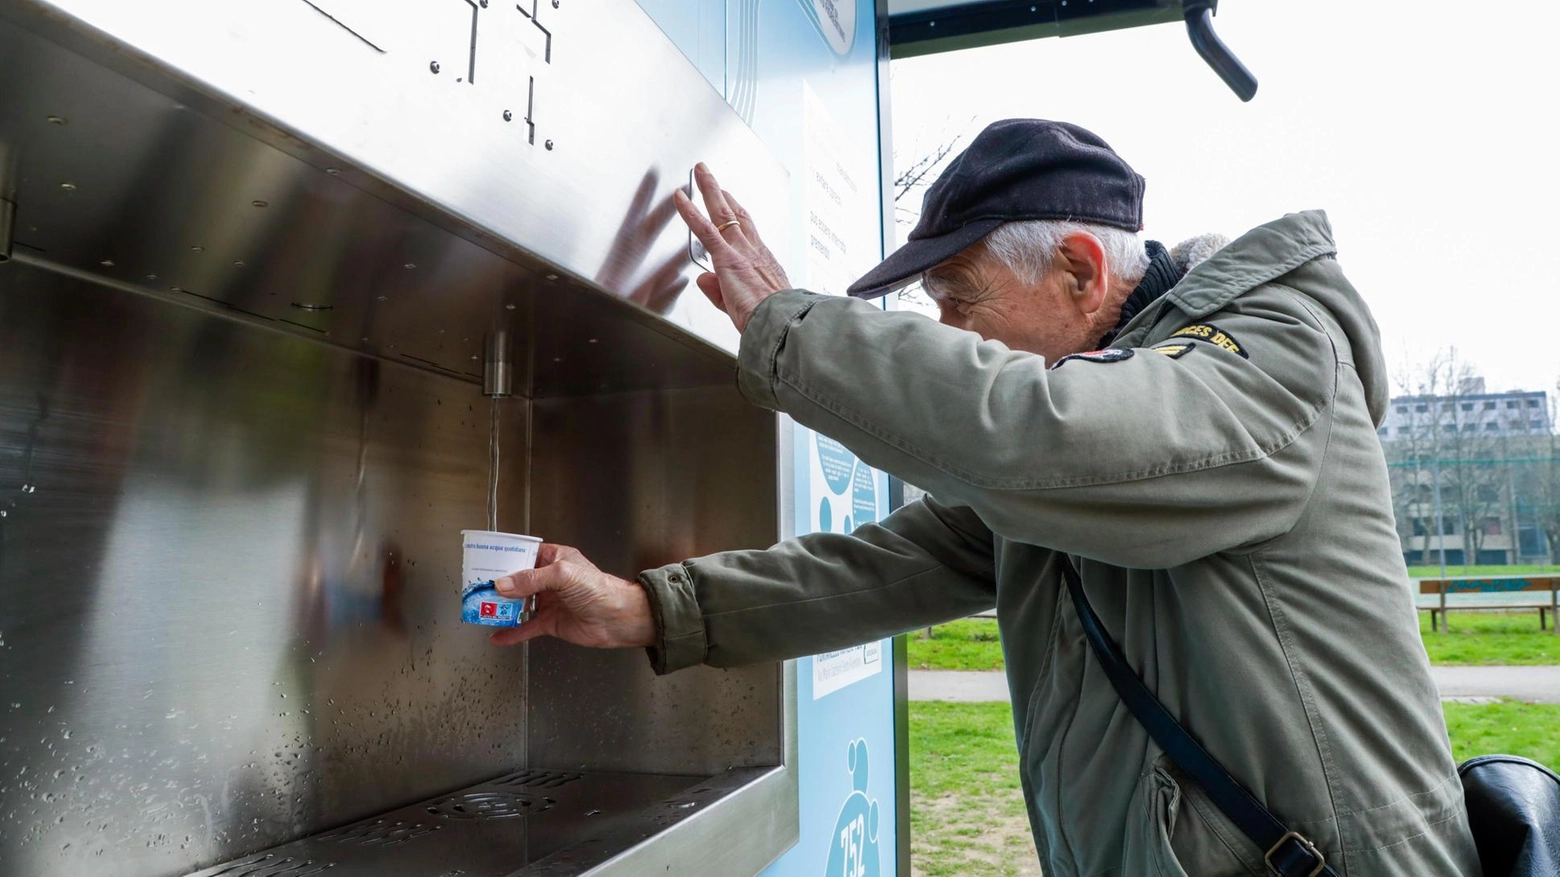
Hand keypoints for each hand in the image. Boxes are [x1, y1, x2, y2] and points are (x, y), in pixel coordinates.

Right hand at [487, 544, 656, 649]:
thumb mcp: (563, 574)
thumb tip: (504, 584)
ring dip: (501, 608)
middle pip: (517, 581)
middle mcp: (550, 580)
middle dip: (498, 586)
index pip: (524, 554)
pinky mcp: (550, 622)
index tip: (485, 562)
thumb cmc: (599, 589)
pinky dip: (511, 632)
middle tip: (477, 588)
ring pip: (519, 604)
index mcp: (554, 559)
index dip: (505, 558)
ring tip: (482, 610)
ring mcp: (549, 601)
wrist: (617, 618)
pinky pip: (526, 627)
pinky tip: (497, 636)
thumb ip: (532, 579)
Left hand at [673, 163, 791, 331]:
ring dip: (709, 189)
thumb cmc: (771, 319)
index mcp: (761, 263)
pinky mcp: (726, 257)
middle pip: (736, 214)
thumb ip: (719, 292)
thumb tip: (703, 280)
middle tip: (714, 179)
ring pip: (722, 213)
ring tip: (700, 172)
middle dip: (723, 194)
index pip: (747, 232)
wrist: (780, 323)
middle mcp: (752, 251)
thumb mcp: (743, 305)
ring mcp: (740, 251)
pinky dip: (690, 211)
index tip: (730, 201)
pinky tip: (680, 198)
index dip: (737, 213)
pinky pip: (704, 228)